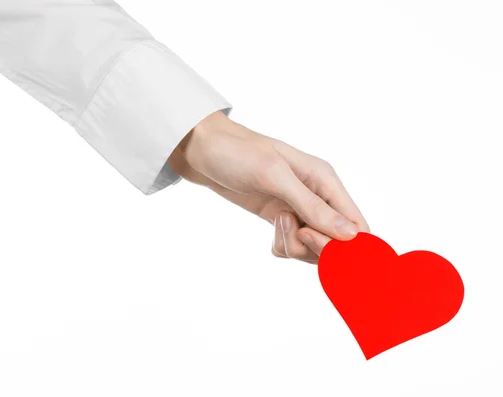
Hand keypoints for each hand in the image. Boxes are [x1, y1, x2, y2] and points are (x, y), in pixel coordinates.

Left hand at [168, 111, 369, 263]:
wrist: (201, 150)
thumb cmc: (237, 153)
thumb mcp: (275, 176)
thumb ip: (312, 206)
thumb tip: (350, 235)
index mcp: (326, 180)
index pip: (357, 225)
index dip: (345, 245)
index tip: (312, 240)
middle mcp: (317, 196)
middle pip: (337, 243)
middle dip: (314, 246)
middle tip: (289, 229)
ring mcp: (298, 209)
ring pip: (312, 248)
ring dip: (295, 246)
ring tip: (275, 223)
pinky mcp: (279, 219)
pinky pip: (292, 246)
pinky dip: (282, 246)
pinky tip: (269, 232)